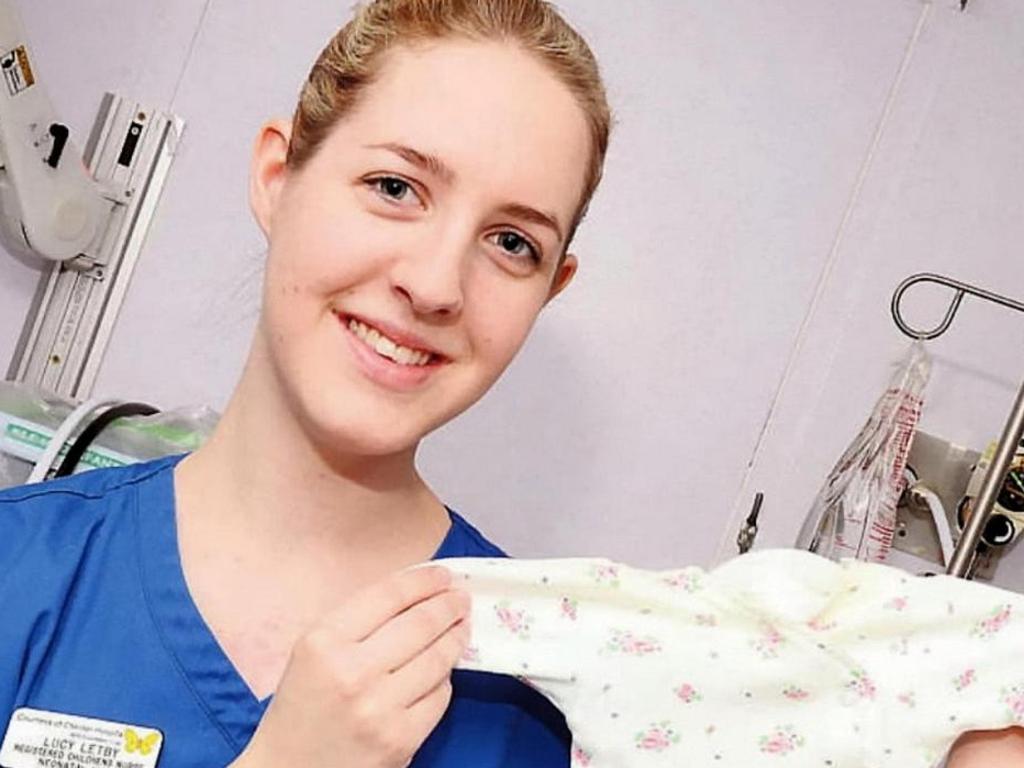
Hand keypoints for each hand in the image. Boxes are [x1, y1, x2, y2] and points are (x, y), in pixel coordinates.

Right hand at [231, 565, 469, 767]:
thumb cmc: (302, 706)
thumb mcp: (312, 651)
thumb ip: (356, 621)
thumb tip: (413, 593)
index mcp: (324, 642)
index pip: (388, 596)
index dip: (423, 580)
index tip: (442, 575)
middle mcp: (352, 672)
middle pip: (421, 623)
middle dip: (448, 605)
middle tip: (460, 598)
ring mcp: (380, 708)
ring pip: (437, 659)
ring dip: (455, 637)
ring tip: (461, 626)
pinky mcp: (401, 739)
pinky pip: (439, 697)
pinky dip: (444, 680)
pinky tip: (442, 670)